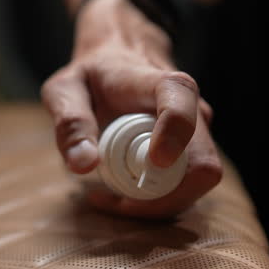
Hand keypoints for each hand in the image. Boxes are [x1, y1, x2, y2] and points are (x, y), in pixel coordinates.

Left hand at [41, 0, 221, 218]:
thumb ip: (70, 122)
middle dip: (162, 196)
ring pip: (196, 185)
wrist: (117, 64)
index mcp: (162, 83)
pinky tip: (121, 196)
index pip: (183, 104)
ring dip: (156, 204)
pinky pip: (186, 190)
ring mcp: (197, 136)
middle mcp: (192, 110)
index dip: (175, 135)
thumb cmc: (90, 76)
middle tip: (113, 200)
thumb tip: (84, 164)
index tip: (153, 162)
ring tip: (109, 197)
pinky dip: (156, 204)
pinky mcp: (193, 157)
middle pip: (202, 164)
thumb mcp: (66, 90)